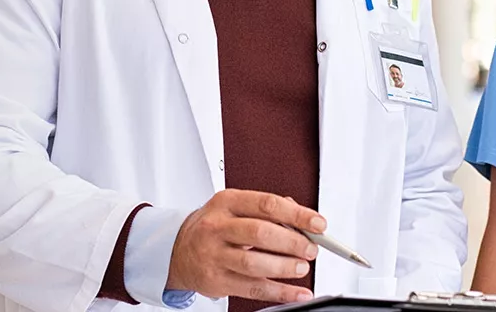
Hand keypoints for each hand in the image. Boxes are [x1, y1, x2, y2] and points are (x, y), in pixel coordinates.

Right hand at [166, 190, 322, 304]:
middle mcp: (218, 227)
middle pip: (261, 233)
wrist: (178, 250)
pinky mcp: (216, 280)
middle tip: (311, 249)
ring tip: (301, 267)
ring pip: (254, 263)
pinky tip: (297, 292)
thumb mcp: (234, 207)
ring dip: (285, 267)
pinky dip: (280, 292)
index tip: (317, 224)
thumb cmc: (213, 227)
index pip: (266, 204)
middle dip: (293, 242)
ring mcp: (214, 255)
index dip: (297, 215)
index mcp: (226, 202)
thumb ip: (266, 210)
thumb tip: (302, 219)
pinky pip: (253, 289)